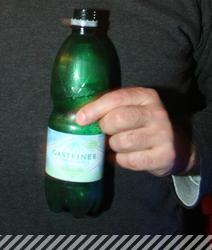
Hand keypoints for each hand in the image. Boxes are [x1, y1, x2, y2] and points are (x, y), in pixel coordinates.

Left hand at [76, 87, 194, 176]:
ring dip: (112, 146)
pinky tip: (121, 156)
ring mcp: (163, 135)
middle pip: (118, 119)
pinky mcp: (164, 156)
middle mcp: (156, 113)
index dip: (95, 108)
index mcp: (146, 96)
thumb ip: (111, 108)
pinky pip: (130, 160)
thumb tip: (79, 117)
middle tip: (104, 132)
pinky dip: (120, 160)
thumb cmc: (143, 124)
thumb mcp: (132, 108)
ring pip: (122, 142)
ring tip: (114, 144)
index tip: (80, 119)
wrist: (177, 145)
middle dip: (104, 128)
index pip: (116, 98)